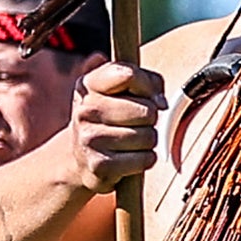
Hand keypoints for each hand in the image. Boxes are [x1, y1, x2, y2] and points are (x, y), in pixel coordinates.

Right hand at [71, 64, 158, 191]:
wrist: (79, 156)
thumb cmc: (110, 116)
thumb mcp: (121, 90)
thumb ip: (146, 81)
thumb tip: (161, 103)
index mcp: (89, 84)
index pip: (129, 75)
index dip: (147, 86)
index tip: (147, 96)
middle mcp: (85, 110)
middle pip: (146, 111)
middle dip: (150, 118)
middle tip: (136, 122)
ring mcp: (90, 138)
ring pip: (148, 137)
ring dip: (148, 140)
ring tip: (131, 140)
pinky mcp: (99, 165)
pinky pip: (144, 159)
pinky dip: (144, 159)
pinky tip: (130, 156)